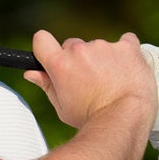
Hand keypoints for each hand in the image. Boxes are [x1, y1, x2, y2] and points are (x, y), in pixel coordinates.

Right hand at [24, 31, 156, 131]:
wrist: (125, 119)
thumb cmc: (92, 118)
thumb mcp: (63, 107)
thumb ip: (46, 86)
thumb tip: (31, 73)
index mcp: (60, 64)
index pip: (41, 39)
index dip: (45, 47)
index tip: (53, 56)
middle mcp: (80, 51)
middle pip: (72, 45)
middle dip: (78, 59)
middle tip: (89, 81)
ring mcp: (104, 47)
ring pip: (98, 46)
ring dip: (103, 59)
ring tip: (112, 83)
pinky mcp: (127, 47)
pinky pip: (126, 41)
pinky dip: (125, 53)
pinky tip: (127, 68)